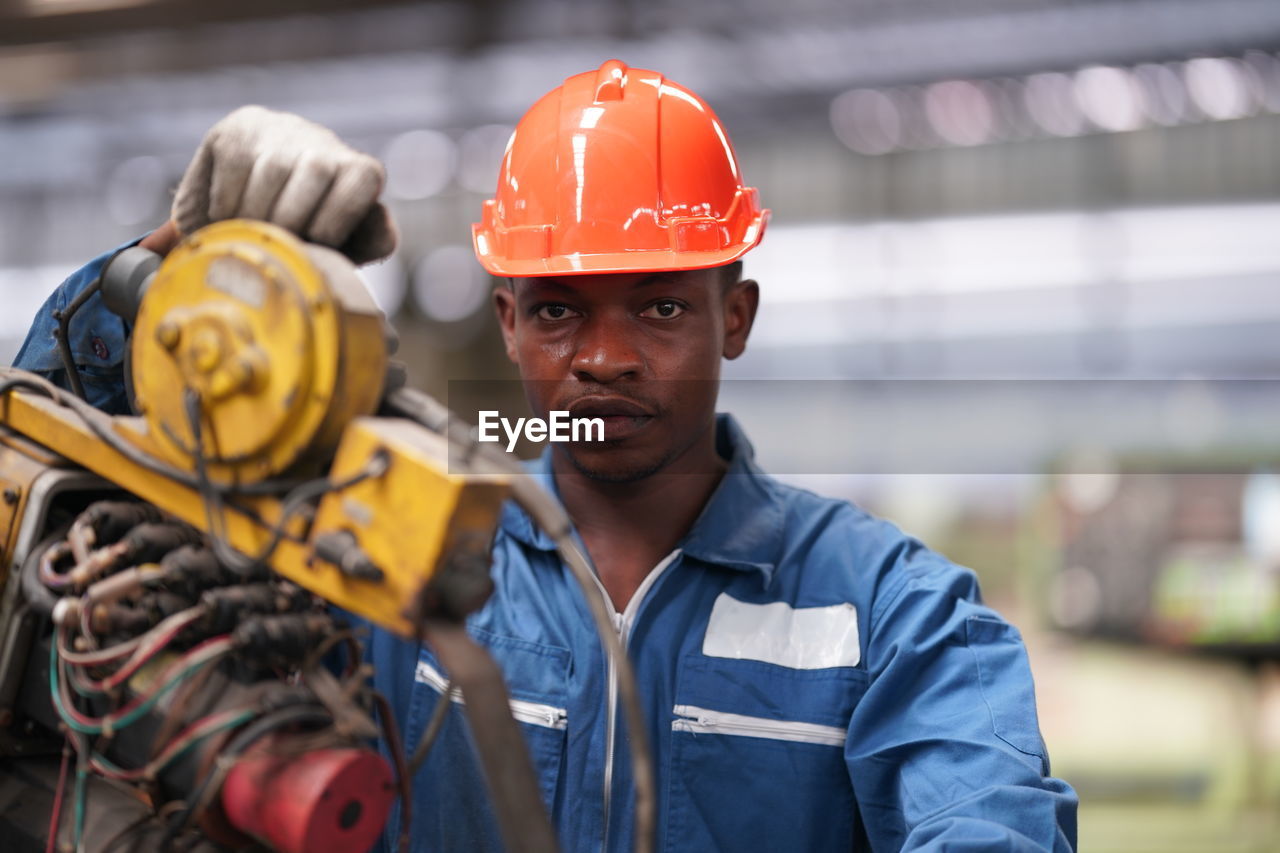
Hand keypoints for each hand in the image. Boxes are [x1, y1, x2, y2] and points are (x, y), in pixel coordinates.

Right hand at [171, 105, 397, 263]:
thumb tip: (382, 225)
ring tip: (248, 239)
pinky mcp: (236, 130)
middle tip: (274, 248)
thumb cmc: (312, 234)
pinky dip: (225, 203)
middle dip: (292, 219)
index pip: (361, 181)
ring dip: (255, 215)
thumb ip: (374, 239)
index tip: (313, 245)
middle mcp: (323, 142)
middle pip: (316, 171)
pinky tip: (226, 219)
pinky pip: (234, 167)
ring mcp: (279, 130)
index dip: (335, 223)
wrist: (259, 203)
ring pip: (272, 170)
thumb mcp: (349, 245)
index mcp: (360, 171)